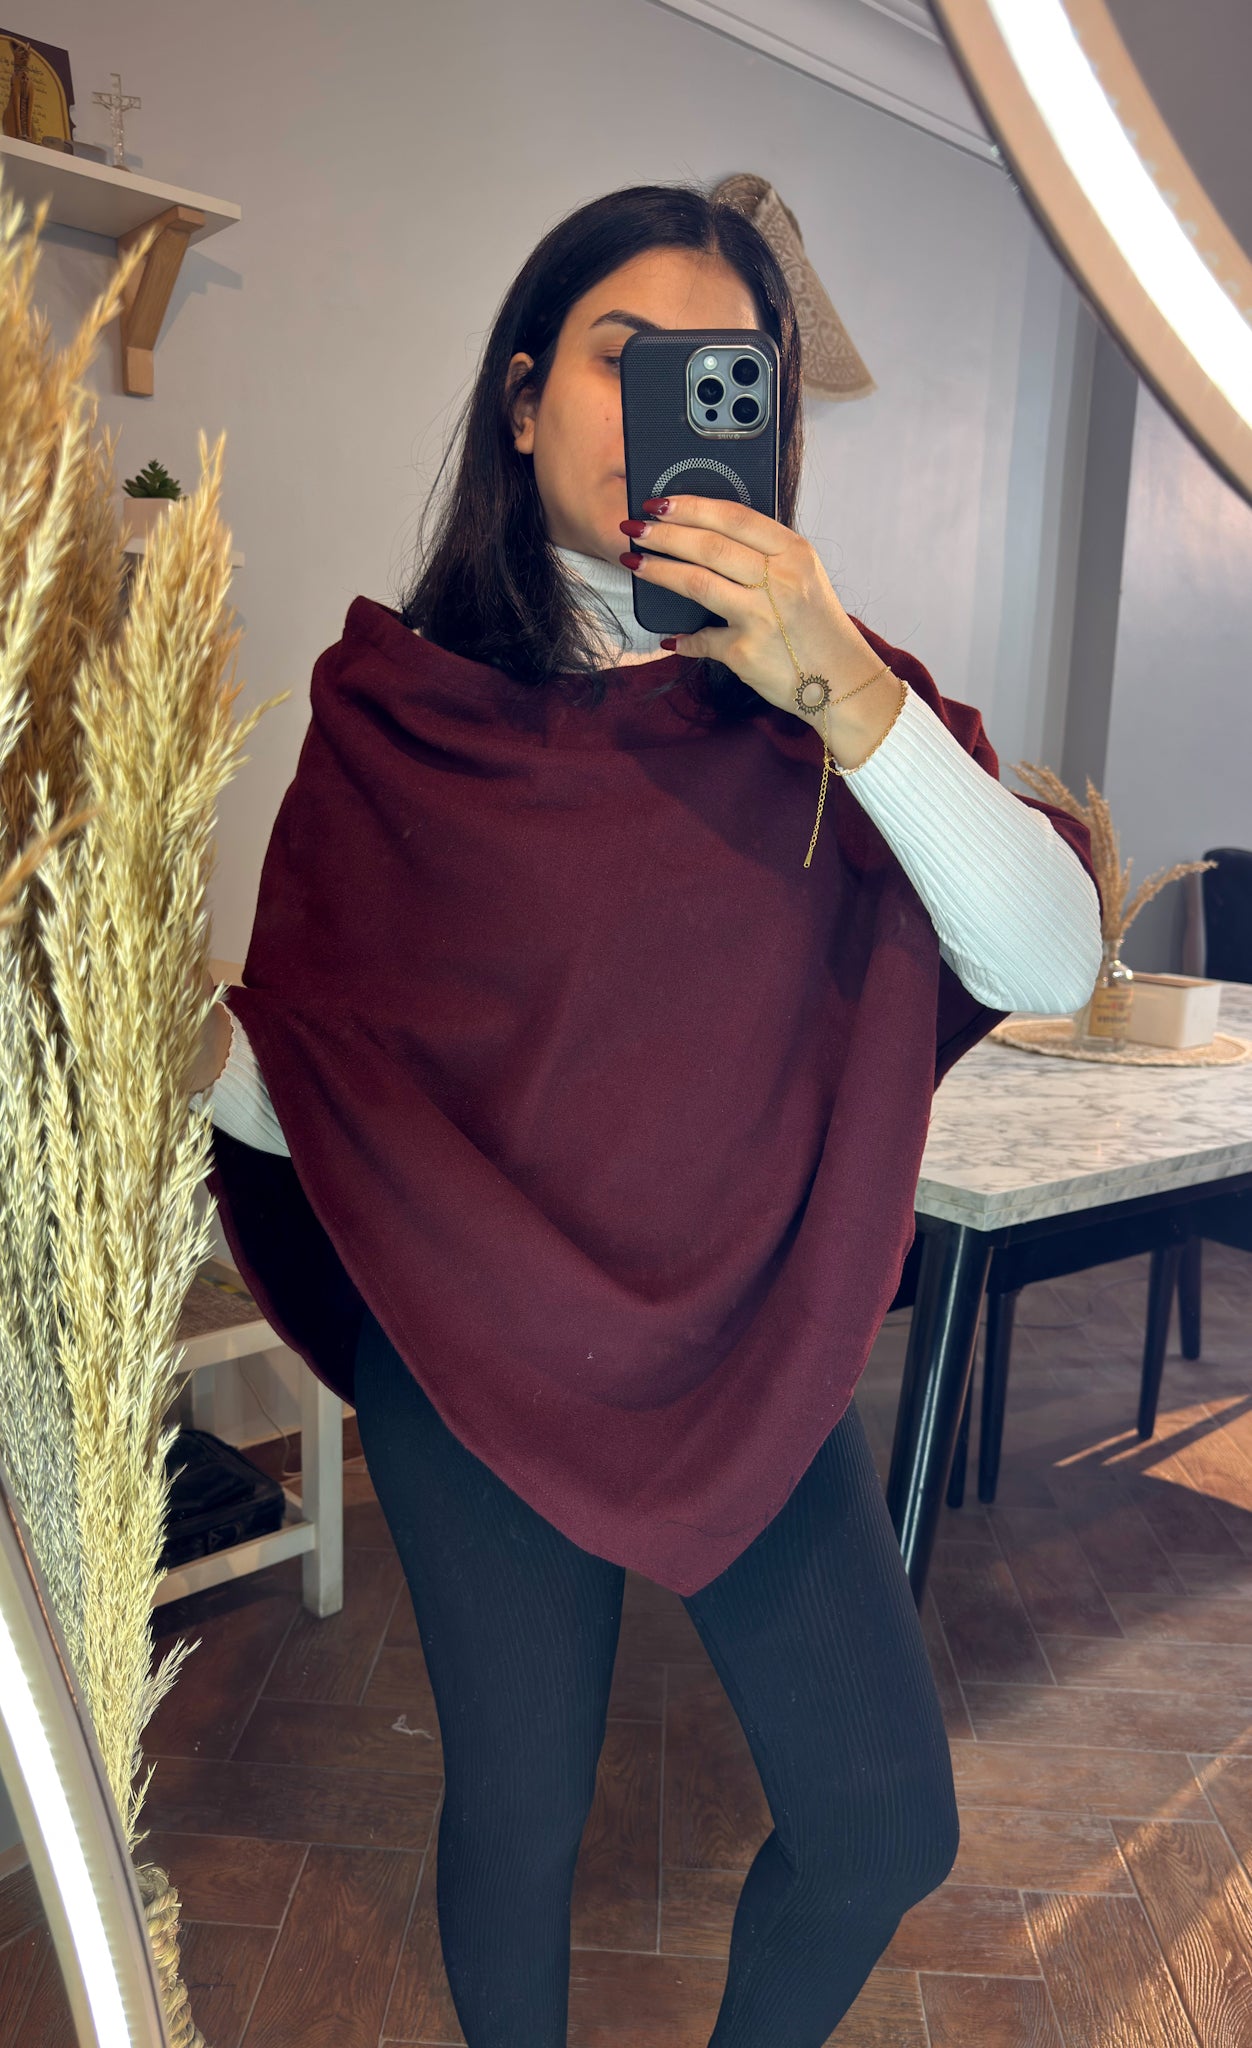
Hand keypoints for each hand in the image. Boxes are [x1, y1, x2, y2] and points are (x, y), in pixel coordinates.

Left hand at [618, 495, 881, 717]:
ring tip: (634, 563)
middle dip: (664, 534)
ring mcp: (762, 616)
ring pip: (697, 581)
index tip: (659, 502)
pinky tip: (668, 638)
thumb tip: (707, 538)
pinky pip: (701, 639)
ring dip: (658, 571)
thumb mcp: (804, 577)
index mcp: (794, 552)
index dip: (691, 506)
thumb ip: (765, 555)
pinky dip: (682, 639)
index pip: (734, 517)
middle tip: (634, 528)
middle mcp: (780, 579)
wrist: (842, 683)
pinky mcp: (745, 652)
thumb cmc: (818, 628)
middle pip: (709, 545)